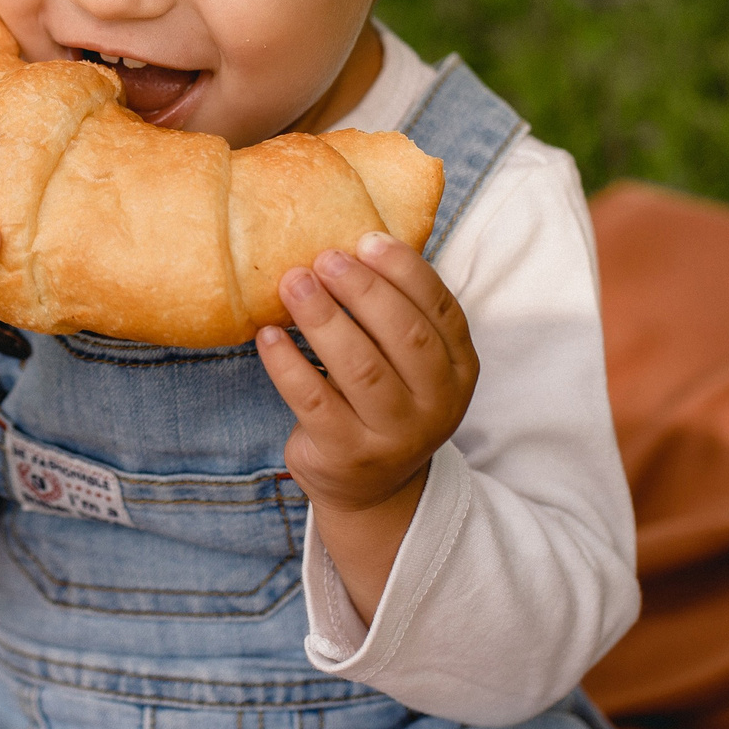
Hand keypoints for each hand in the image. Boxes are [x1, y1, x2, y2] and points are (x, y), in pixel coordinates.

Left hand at [255, 232, 477, 517]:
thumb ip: (396, 313)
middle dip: (363, 290)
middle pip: (405, 335)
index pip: (441, 309)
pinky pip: (314, 400)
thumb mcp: (410, 364)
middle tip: (324, 257)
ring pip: (360, 367)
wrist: (370, 489)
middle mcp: (437, 404)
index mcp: (459, 369)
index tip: (366, 239)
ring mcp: (395, 435)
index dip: (405, 270)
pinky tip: (268, 336)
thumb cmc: (384, 401)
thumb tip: (350, 242)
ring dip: (323, 318)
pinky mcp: (348, 453)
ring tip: (293, 283)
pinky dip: (287, 363)